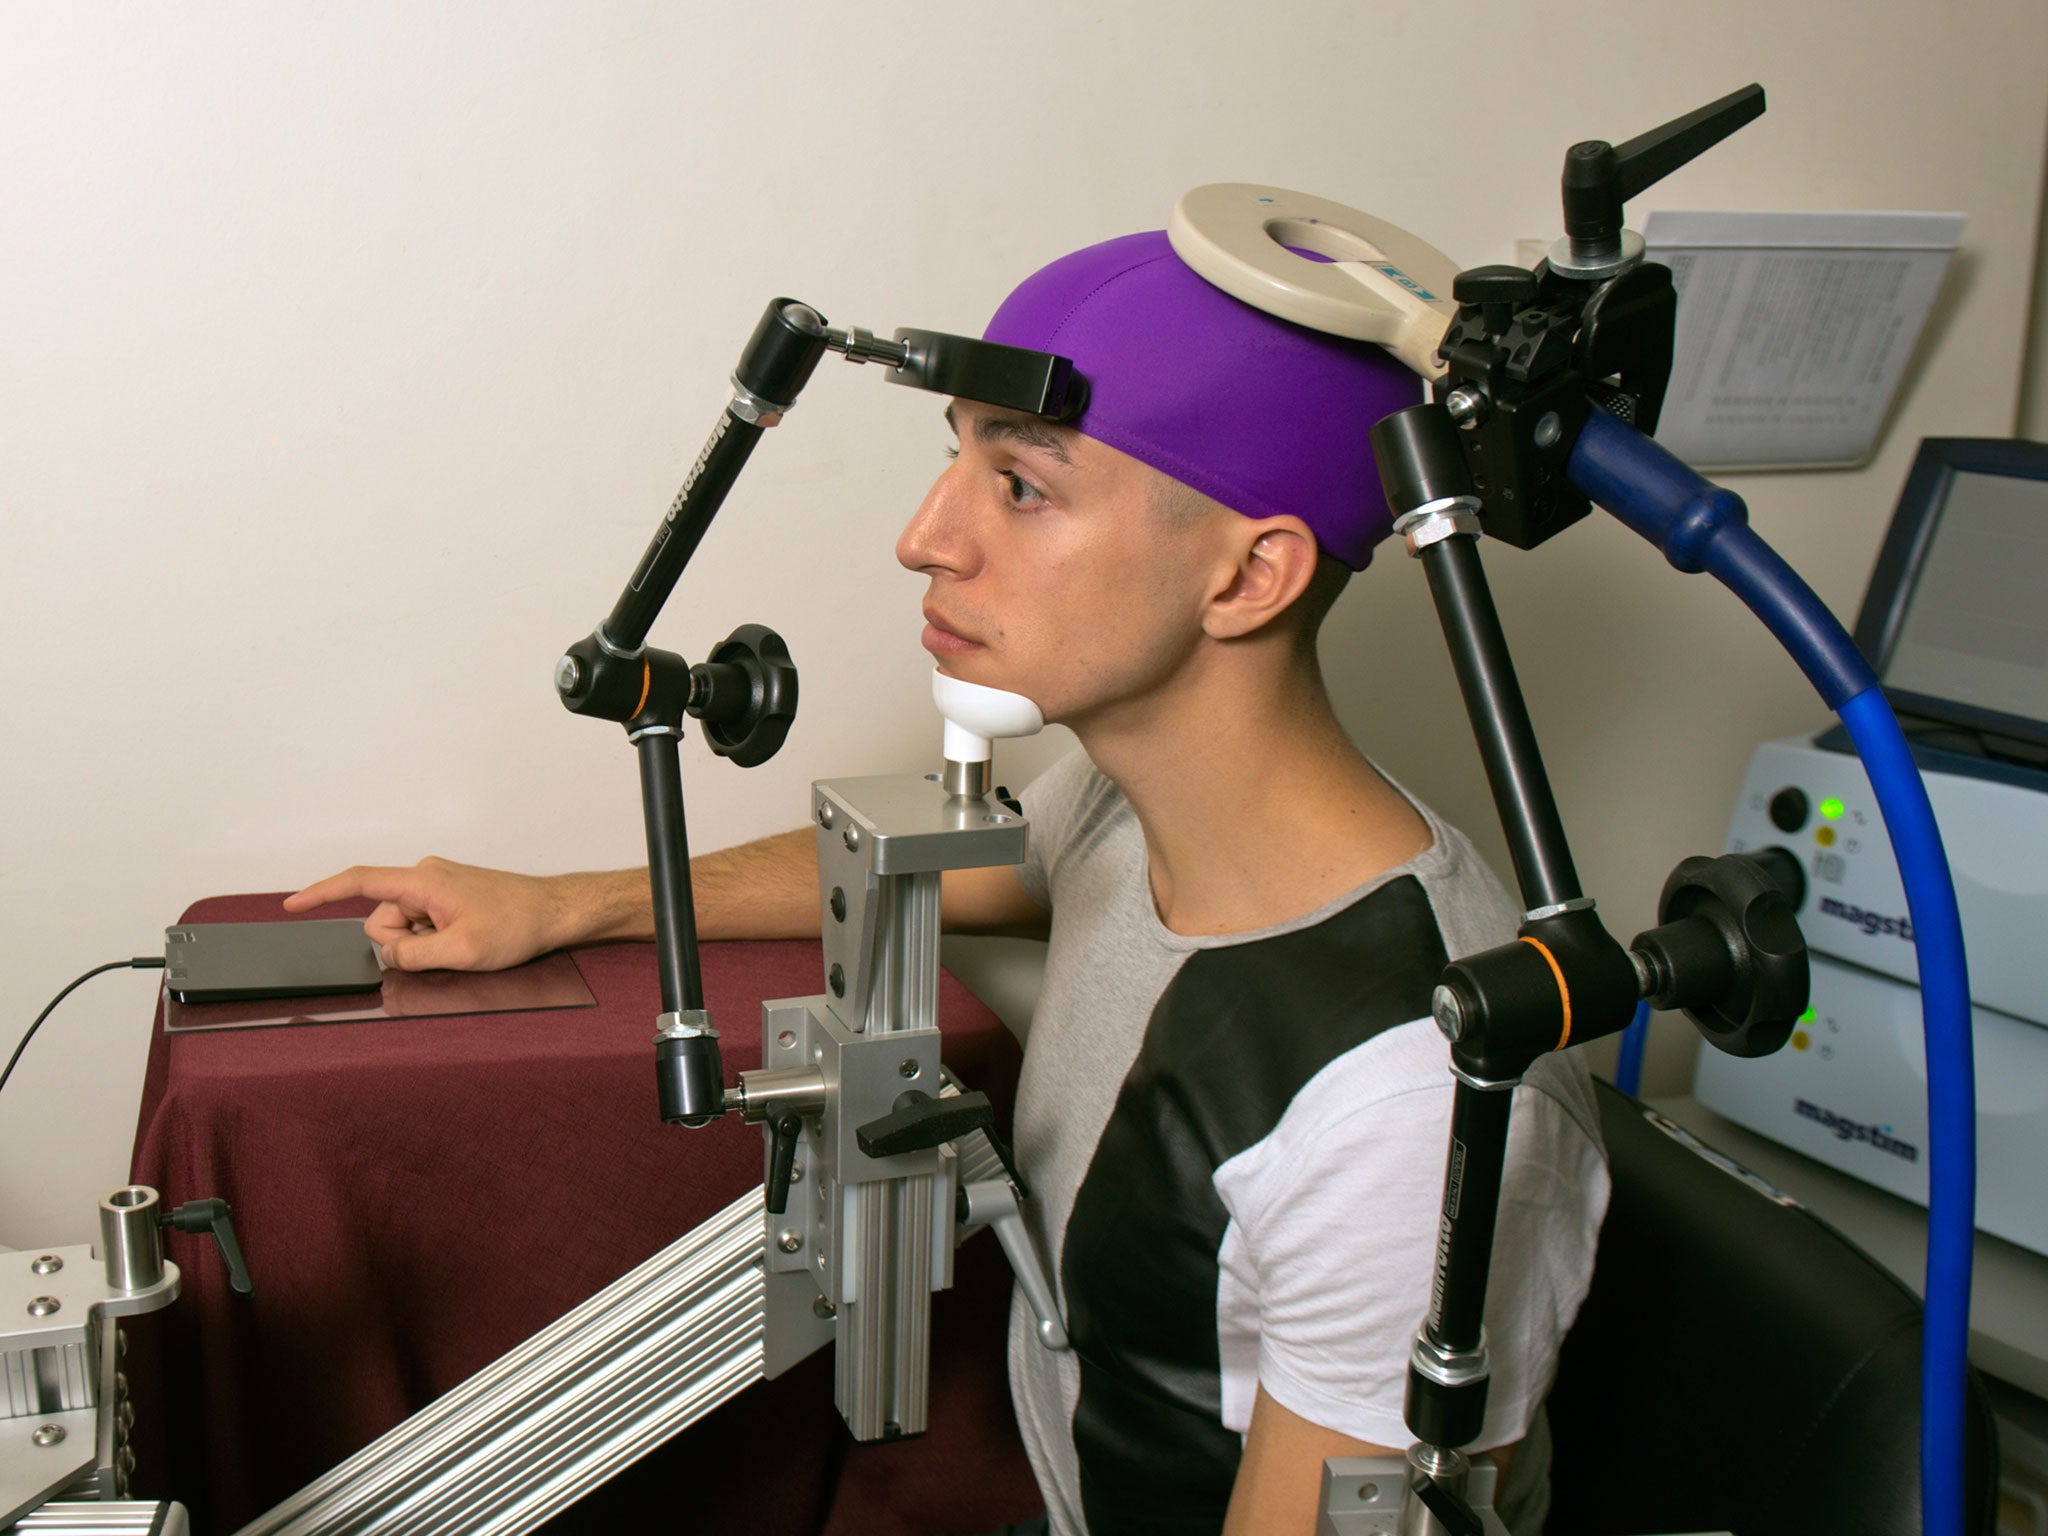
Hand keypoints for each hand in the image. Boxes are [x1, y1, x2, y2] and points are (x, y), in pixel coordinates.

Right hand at [284, 857, 572, 972]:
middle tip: (448, 947)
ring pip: (403, 927)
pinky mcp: (447, 896)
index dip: (321, 893)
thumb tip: (389, 954)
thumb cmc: (518, 924)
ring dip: (423, 942)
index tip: (293, 904)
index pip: (359, 882)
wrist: (553, 912)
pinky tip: (466, 936)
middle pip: (382, 919)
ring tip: (464, 940)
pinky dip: (435, 937)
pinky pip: (422, 924)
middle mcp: (424, 876)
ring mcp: (436, 885)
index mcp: (423, 880)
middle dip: (404, 943)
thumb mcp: (462, 951)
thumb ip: (414, 955)